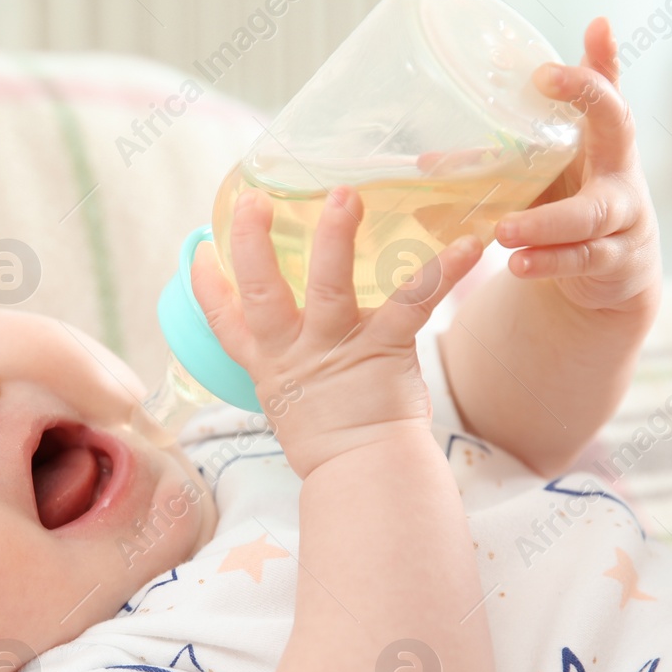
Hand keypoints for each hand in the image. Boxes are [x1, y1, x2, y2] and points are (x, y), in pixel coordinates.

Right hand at [189, 185, 481, 477]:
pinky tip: (471, 244)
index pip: (224, 320)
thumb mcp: (289, 398)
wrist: (367, 474)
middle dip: (252, 244)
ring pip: (328, 289)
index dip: (207, 285)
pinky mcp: (384, 350)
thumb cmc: (334, 434)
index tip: (200, 247)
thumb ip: (283, 358)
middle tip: (255, 200)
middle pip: (262, 292)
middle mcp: (294, 351)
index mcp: (268, 362)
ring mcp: (337, 349)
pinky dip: (444, 272)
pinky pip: (413, 304)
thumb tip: (283, 327)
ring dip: (335, 239)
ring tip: (343, 196)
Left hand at [493, 16, 660, 312]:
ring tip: (503, 230)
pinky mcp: (615, 260)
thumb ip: (499, 161)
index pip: (605, 90)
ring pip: (589, 214)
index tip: (557, 49)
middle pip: (619, 124)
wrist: (613, 271)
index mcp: (602, 140)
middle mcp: (620, 169)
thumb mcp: (546, 176)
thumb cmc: (570, 206)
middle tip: (544, 79)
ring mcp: (623, 215)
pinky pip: (582, 259)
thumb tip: (426, 162)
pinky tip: (518, 264)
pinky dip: (548, 261)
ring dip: (544, 221)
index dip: (586, 68)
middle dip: (587, 96)